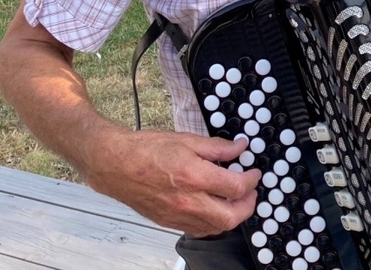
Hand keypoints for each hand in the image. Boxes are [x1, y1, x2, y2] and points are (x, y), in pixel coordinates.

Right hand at [83, 128, 261, 236]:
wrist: (116, 164)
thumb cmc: (148, 149)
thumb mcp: (187, 139)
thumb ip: (218, 147)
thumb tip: (240, 148)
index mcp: (194, 177)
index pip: (235, 187)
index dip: (251, 180)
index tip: (254, 173)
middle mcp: (188, 202)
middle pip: (231, 217)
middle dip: (248, 205)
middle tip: (251, 191)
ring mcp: (178, 216)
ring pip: (216, 228)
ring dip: (232, 216)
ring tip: (235, 199)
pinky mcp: (169, 222)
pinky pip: (199, 230)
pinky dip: (213, 223)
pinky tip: (214, 208)